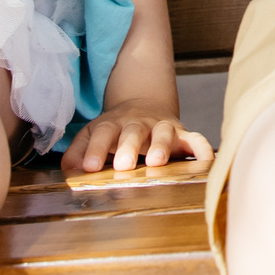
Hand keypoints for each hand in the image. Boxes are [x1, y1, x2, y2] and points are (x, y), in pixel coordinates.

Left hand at [60, 100, 213, 173]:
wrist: (144, 104)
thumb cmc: (115, 130)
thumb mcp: (92, 135)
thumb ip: (78, 152)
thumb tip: (69, 170)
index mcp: (113, 125)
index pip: (101, 134)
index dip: (94, 150)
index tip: (88, 168)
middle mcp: (138, 124)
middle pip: (133, 132)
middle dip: (129, 147)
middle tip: (122, 165)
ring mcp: (162, 127)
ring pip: (164, 132)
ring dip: (162, 146)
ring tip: (156, 162)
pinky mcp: (182, 134)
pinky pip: (195, 139)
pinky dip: (202, 147)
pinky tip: (205, 160)